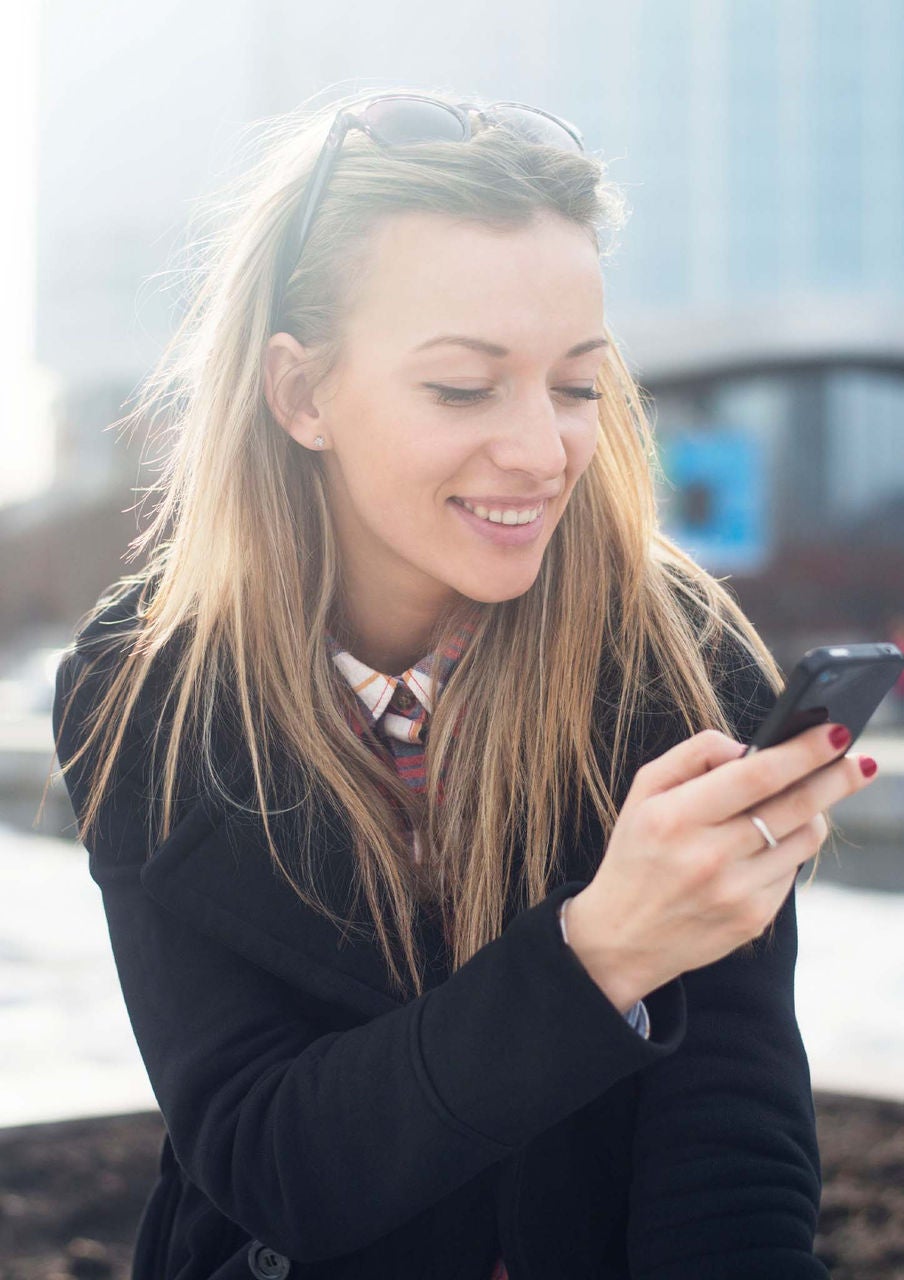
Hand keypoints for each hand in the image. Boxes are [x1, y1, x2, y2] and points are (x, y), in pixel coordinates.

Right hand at [564, 724, 876, 1010]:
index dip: (801, 752)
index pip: (755, 775)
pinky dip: (789, 848)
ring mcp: (735, 892)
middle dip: (835, 778)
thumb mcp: (644, 792)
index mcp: (676, 817)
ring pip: (803, 839)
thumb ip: (693, 754)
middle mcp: (708, 856)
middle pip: (794, 807)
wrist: (622, 937)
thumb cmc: (636, 853)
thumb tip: (748, 746)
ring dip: (817, 812)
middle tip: (861, 761)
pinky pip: (791, 870)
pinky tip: (771, 842)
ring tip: (809, 798)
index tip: (833, 733)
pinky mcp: (753, 919)